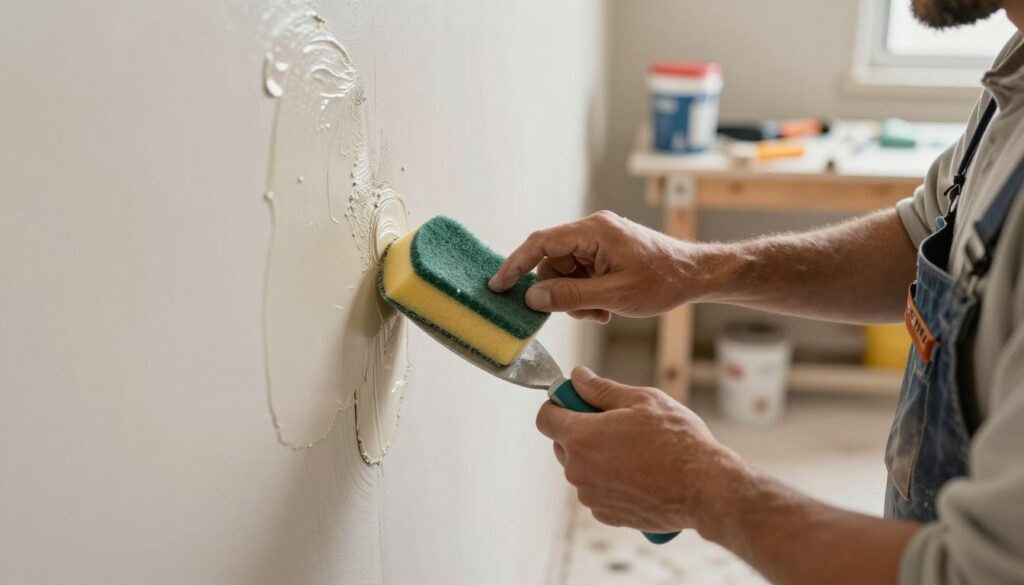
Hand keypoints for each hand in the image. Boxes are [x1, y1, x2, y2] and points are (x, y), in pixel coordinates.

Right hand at [488, 211, 701, 321]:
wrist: (695, 275)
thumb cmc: (663, 280)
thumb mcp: (613, 295)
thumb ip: (570, 296)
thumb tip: (533, 298)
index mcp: (594, 231)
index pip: (541, 243)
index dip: (516, 264)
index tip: (498, 285)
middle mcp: (593, 230)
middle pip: (552, 262)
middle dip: (560, 292)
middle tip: (581, 313)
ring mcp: (599, 241)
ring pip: (565, 272)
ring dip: (576, 298)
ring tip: (600, 312)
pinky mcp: (606, 252)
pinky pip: (581, 274)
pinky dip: (587, 294)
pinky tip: (605, 307)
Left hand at [537, 367, 747, 533]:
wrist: (705, 488)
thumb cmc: (677, 440)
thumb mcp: (641, 401)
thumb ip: (601, 388)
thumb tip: (577, 376)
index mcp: (581, 437)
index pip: (545, 418)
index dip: (558, 405)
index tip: (576, 402)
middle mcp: (578, 470)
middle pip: (563, 444)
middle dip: (581, 431)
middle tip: (617, 425)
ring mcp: (590, 496)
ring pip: (582, 469)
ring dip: (597, 458)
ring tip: (635, 452)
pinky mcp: (606, 515)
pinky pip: (597, 491)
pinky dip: (610, 482)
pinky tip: (640, 475)